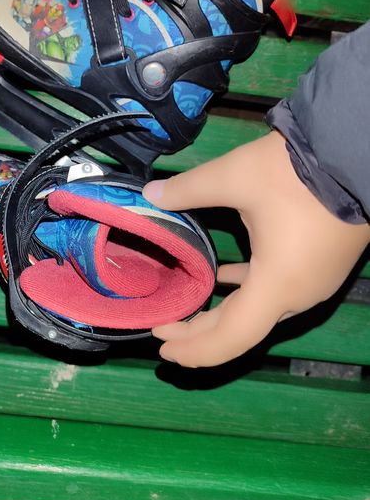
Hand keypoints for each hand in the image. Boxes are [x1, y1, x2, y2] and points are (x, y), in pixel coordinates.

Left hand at [143, 131, 369, 367]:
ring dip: (222, 312)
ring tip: (188, 307)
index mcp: (277, 285)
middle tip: (165, 331)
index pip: (230, 339)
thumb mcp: (234, 176)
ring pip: (259, 310)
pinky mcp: (319, 266)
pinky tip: (223, 276)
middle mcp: (298, 296)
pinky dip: (245, 290)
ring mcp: (314, 283)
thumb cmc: (295, 172)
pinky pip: (275, 290)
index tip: (162, 343)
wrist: (357, 150)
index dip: (194, 349)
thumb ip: (187, 190)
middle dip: (200, 333)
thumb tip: (149, 194)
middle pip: (243, 329)